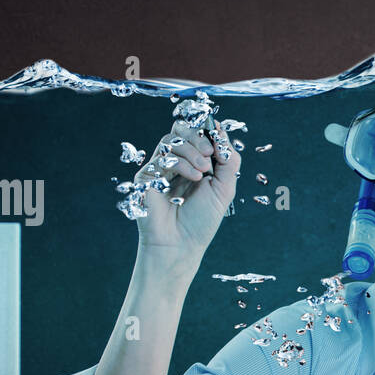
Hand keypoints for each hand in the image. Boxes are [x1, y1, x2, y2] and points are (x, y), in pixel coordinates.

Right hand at [134, 119, 241, 260]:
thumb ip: (228, 160)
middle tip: (209, 154)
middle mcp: (175, 163)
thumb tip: (221, 130)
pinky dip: (181, 163)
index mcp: (193, 163)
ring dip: (191, 151)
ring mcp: (159, 169)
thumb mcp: (224, 188)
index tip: (218, 142)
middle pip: (180, 130)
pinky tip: (194, 178)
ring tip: (203, 171)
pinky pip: (161, 158)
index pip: (196, 133)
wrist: (181, 245)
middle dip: (197, 137)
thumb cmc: (202, 220)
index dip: (206, 132)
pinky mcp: (146, 177)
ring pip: (171, 140)